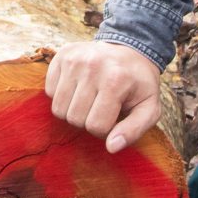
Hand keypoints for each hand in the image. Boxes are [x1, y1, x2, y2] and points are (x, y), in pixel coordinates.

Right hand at [46, 40, 160, 152]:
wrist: (130, 50)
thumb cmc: (138, 84)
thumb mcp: (149, 108)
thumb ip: (133, 131)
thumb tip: (111, 147)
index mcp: (116, 80)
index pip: (95, 126)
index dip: (104, 130)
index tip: (113, 118)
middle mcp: (92, 67)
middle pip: (74, 118)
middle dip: (87, 121)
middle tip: (100, 108)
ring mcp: (74, 59)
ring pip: (58, 108)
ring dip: (72, 110)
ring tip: (88, 99)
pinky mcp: (62, 55)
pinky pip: (49, 92)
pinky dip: (61, 95)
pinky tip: (78, 87)